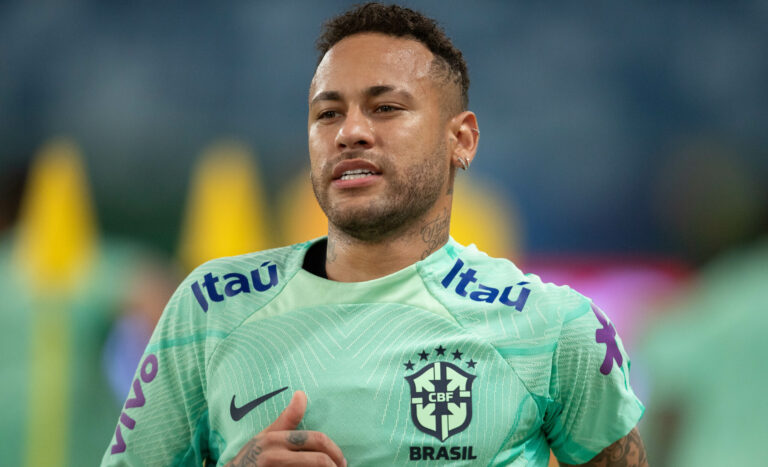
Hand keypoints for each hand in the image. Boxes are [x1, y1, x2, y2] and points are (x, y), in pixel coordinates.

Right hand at [225, 390, 346, 466]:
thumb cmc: (253, 457)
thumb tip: (301, 394)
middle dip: (335, 465)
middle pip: (319, 460)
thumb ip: (287, 419)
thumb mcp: (266, 436)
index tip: (341, 460)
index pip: (316, 440)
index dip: (334, 450)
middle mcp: (274, 455)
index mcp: (275, 439)